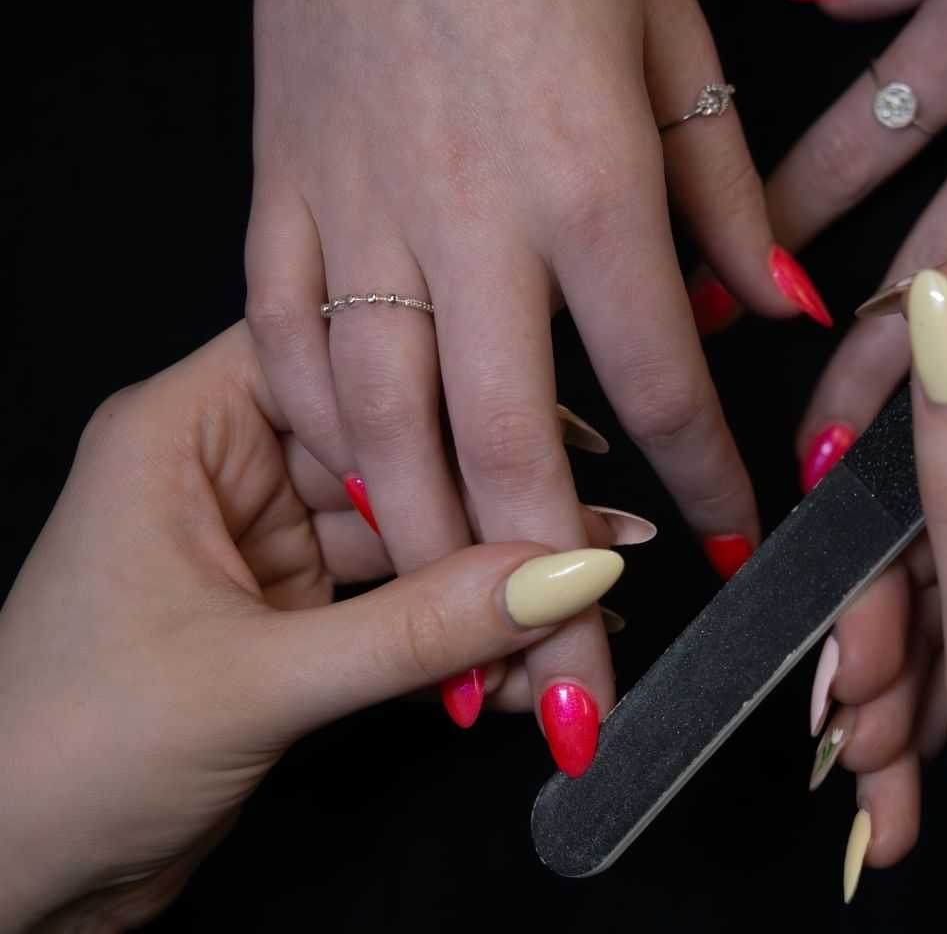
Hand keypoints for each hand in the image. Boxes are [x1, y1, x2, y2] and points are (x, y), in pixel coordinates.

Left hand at [0, 325, 625, 930]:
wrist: (8, 882)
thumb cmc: (60, 755)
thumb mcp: (255, 680)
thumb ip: (418, 628)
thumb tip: (558, 576)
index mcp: (183, 435)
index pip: (336, 356)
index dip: (446, 381)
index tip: (551, 420)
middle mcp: (228, 477)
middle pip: (392, 459)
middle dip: (493, 515)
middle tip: (596, 544)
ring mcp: (265, 554)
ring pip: (409, 544)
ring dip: (488, 592)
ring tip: (582, 619)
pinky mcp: (293, 625)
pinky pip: (401, 613)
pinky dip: (458, 643)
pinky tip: (526, 664)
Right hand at [246, 0, 814, 748]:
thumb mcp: (673, 42)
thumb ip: (726, 194)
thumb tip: (784, 307)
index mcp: (587, 184)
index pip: (659, 384)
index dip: (702, 486)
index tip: (728, 555)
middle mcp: (466, 221)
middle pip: (507, 452)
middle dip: (542, 599)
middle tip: (570, 707)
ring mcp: (355, 211)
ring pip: (380, 423)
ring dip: (419, 555)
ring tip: (449, 659)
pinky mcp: (278, 188)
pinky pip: (278, 338)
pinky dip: (315, 430)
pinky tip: (351, 498)